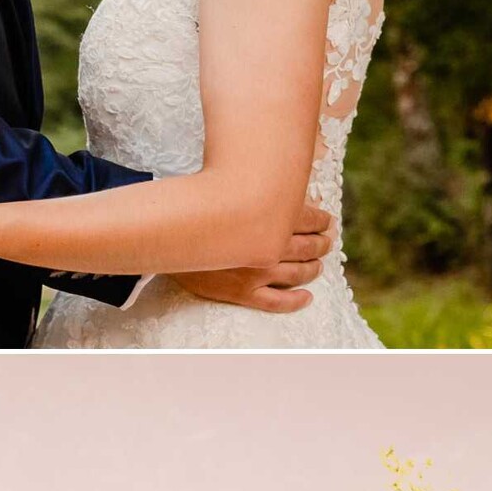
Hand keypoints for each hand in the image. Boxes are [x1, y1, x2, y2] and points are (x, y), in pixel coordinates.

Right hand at [172, 200, 335, 312]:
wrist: (164, 235)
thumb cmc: (197, 209)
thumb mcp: (229, 191)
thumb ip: (258, 191)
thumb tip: (287, 189)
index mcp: (264, 217)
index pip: (306, 219)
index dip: (321, 221)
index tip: (327, 221)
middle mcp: (264, 245)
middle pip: (305, 246)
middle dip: (321, 244)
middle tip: (326, 241)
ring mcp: (254, 271)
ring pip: (297, 273)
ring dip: (313, 269)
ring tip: (318, 265)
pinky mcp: (242, 292)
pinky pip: (276, 301)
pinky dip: (295, 301)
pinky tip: (306, 297)